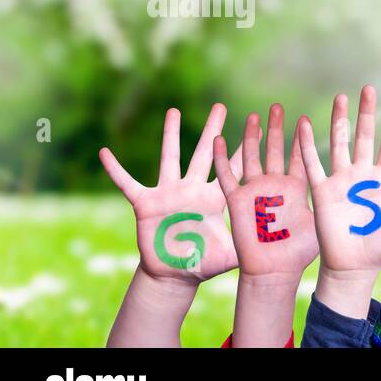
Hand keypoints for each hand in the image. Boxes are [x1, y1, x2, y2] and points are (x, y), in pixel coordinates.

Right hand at [100, 104, 241, 283]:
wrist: (175, 274)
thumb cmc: (205, 262)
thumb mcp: (232, 253)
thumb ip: (249, 244)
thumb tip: (276, 242)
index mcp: (214, 198)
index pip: (231, 168)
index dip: (243, 149)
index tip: (257, 127)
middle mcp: (192, 189)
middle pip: (204, 153)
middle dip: (212, 130)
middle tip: (221, 106)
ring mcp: (169, 193)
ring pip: (170, 158)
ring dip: (170, 135)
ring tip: (172, 110)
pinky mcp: (146, 204)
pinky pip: (127, 183)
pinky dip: (115, 170)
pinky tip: (105, 152)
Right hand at [213, 104, 318, 277]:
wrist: (274, 272)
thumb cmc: (300, 253)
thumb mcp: (322, 222)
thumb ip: (334, 201)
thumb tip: (364, 190)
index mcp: (297, 188)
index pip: (300, 156)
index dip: (302, 137)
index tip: (305, 115)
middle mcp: (275, 185)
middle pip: (275, 150)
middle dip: (276, 128)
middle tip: (277, 106)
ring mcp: (255, 191)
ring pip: (252, 156)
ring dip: (251, 136)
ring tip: (252, 115)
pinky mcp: (237, 201)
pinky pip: (227, 177)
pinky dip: (223, 159)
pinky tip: (218, 140)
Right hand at [298, 86, 380, 317]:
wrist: (354, 266)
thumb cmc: (380, 247)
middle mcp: (361, 176)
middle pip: (364, 137)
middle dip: (367, 113)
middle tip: (369, 89)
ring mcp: (341, 181)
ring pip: (339, 143)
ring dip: (340, 120)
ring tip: (341, 97)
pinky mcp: (322, 192)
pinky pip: (313, 164)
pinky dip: (306, 145)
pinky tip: (302, 125)